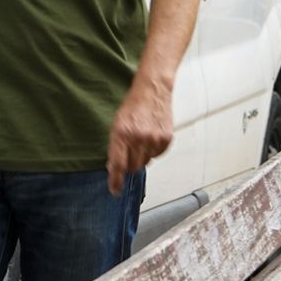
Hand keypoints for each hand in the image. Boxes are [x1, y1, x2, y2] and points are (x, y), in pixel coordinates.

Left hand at [106, 78, 173, 194]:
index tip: (115, 190)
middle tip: (129, 154)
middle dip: (129, 165)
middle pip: (133, 168)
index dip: (116, 181)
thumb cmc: (133, 105)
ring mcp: (154, 138)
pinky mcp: (166, 138)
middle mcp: (138, 138)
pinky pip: (157, 156)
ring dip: (141, 157)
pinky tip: (150, 138)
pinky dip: (153, 151)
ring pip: (146, 162)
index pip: (118, 165)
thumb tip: (114, 167)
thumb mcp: (117, 124)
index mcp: (121, 133)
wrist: (153, 90)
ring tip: (141, 140)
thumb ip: (115, 146)